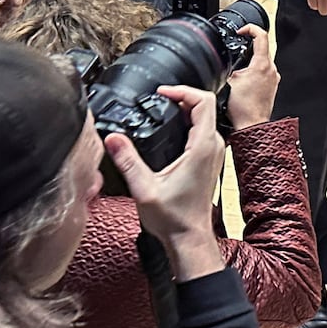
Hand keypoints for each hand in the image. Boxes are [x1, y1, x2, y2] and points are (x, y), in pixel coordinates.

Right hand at [103, 85, 226, 281]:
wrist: (189, 236)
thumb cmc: (173, 217)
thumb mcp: (144, 187)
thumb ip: (128, 160)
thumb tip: (112, 138)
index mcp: (201, 148)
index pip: (204, 102)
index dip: (183, 90)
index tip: (162, 91)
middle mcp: (213, 147)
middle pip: (205, 106)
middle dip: (182, 96)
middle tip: (158, 97)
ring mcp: (214, 153)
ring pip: (205, 117)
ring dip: (185, 108)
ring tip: (161, 107)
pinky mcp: (209, 160)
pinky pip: (203, 130)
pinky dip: (188, 121)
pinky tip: (169, 126)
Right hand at [224, 24, 278, 129]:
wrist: (251, 125)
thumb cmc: (242, 109)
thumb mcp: (228, 81)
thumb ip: (228, 66)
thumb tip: (223, 61)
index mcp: (262, 65)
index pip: (261, 35)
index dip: (250, 29)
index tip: (241, 31)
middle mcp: (271, 70)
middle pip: (263, 47)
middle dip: (249, 44)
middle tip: (237, 45)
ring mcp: (273, 78)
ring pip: (263, 59)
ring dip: (251, 58)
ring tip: (238, 64)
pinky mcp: (272, 85)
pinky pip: (264, 71)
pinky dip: (254, 69)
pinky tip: (244, 78)